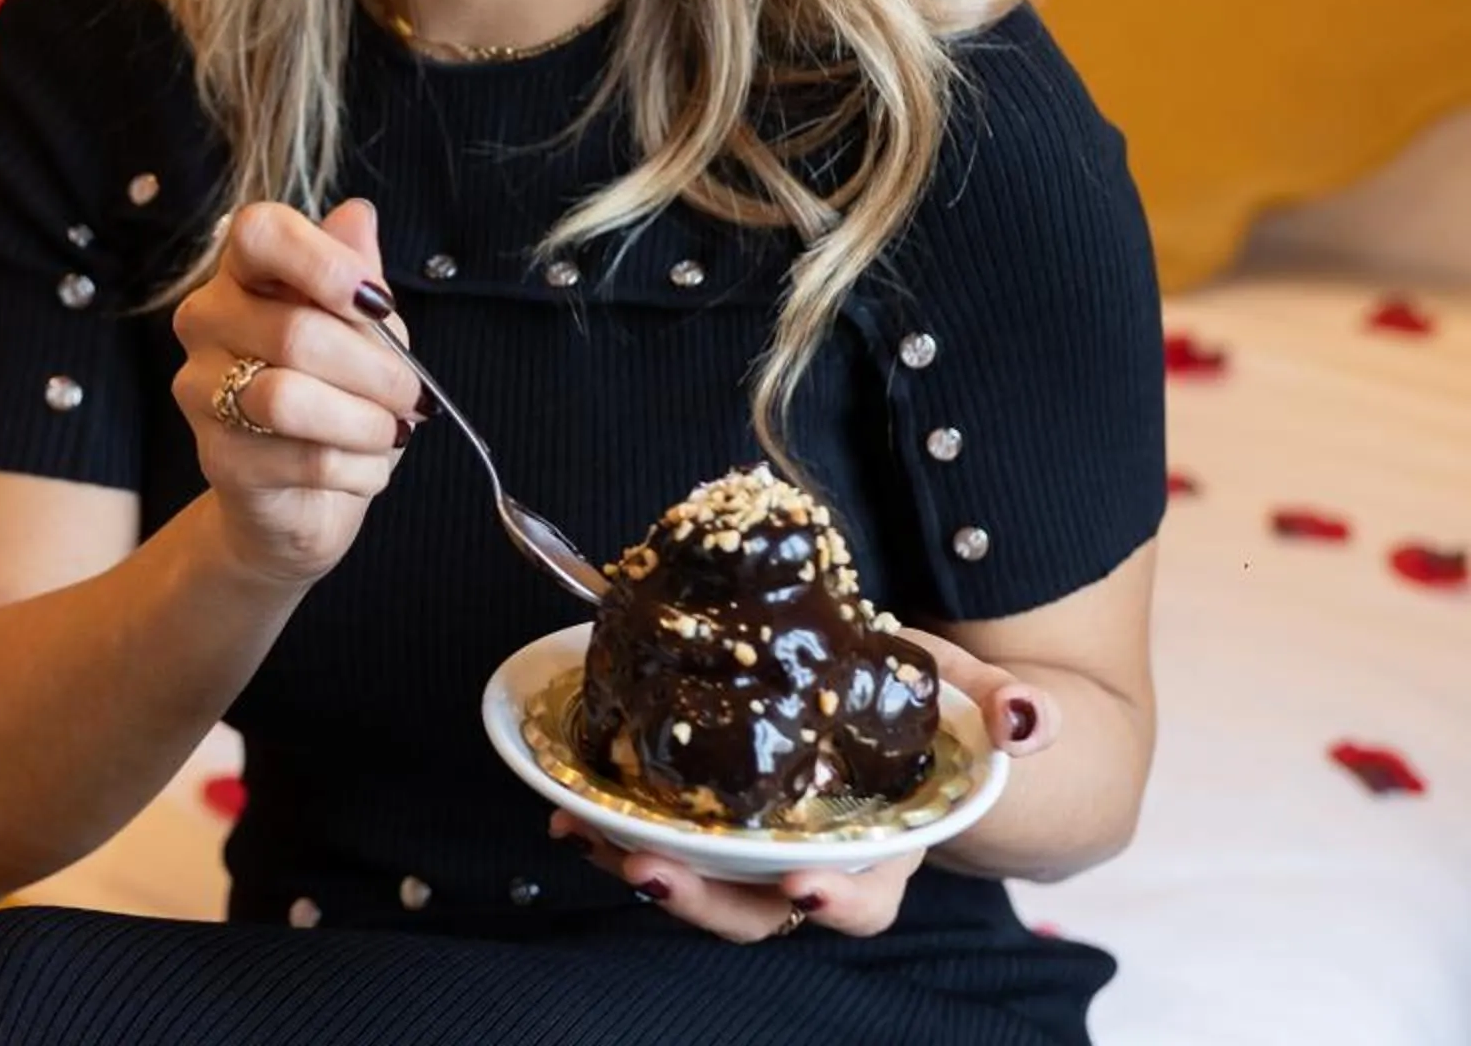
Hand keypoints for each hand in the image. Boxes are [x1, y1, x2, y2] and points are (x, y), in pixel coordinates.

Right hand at [170, 198, 423, 588]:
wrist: (303, 492)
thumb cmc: (335, 392)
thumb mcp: (362, 327)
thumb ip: (356, 275)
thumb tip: (358, 214)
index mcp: (243, 274)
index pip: (258, 233)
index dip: (321, 261)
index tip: (375, 302)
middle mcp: (206, 321)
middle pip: (294, 332)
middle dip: (376, 370)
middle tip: (412, 394)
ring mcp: (200, 390)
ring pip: (289, 399)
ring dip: (364, 422)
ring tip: (391, 431)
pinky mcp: (216, 458)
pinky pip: (301, 459)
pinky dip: (356, 468)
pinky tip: (366, 466)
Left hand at [550, 632, 1059, 939]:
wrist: (887, 695)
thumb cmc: (929, 703)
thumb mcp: (968, 688)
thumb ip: (1003, 704)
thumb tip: (1031, 719)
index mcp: (884, 849)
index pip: (865, 898)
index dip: (837, 903)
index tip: (805, 889)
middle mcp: (814, 864)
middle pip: (757, 910)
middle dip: (701, 899)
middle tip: (647, 869)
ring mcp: (753, 847)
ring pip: (695, 883)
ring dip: (636, 865)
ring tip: (585, 834)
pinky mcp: (706, 818)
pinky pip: (657, 838)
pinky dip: (609, 828)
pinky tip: (567, 810)